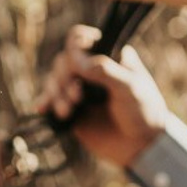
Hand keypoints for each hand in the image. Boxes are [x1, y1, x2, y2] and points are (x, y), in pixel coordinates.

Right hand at [36, 25, 170, 167]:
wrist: (142, 146)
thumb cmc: (144, 112)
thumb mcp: (130, 88)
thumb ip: (105, 71)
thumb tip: (77, 61)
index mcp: (108, 55)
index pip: (80, 40)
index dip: (74, 50)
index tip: (78, 66)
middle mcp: (91, 69)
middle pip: (63, 61)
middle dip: (64, 79)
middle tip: (77, 97)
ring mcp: (80, 89)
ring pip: (54, 80)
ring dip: (55, 94)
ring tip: (67, 112)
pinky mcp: (72, 109)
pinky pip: (51, 100)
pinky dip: (45, 102)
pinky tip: (42, 109)